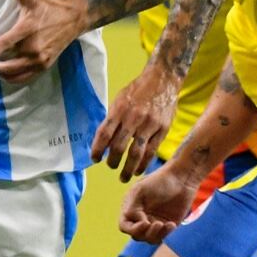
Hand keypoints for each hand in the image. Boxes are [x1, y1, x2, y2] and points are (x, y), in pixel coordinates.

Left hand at [0, 0, 85, 84]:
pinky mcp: (44, 66)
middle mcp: (33, 47)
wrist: (74, 19)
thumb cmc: (50, 7)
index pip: (4, 42)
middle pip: (5, 60)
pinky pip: (24, 77)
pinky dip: (12, 78)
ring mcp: (39, 59)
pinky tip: (4, 74)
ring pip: (13, 72)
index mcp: (28, 29)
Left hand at [91, 62, 179, 180]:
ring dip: (127, 168)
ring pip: (135, 153)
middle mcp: (134, 118)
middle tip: (110, 166)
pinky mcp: (162, 129)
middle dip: (112, 161)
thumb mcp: (120, 99)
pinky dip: (143, 163)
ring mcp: (149, 124)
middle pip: (118, 147)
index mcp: (120, 109)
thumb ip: (112, 118)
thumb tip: (102, 140)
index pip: (104, 134)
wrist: (163, 79)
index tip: (94, 159)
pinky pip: (151, 151)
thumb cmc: (138, 90)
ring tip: (123, 177)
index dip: (97, 149)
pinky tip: (138, 170)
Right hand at [118, 163, 198, 242]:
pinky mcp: (167, 226)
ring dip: (156, 234)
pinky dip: (166, 233)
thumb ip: (132, 208)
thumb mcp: (140, 190)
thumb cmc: (159, 181)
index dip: (132, 229)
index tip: (145, 223)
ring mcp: (154, 222)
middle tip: (157, 224)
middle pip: (136, 235)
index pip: (124, 226)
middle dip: (145, 232)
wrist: (181, 179)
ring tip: (164, 224)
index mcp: (130, 208)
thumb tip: (137, 223)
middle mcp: (140, 217)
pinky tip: (172, 224)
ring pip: (149, 239)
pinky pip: (162, 236)